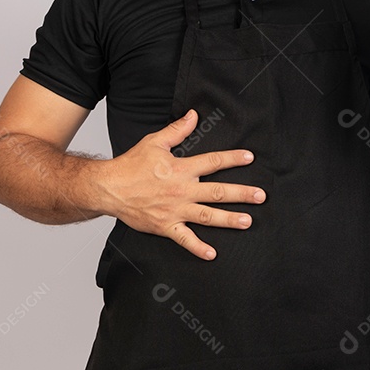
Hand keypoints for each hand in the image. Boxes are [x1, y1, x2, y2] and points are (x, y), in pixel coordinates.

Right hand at [100, 109, 263, 260]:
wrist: (109, 188)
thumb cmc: (130, 165)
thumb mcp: (154, 142)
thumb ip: (177, 130)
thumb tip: (193, 115)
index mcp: (181, 168)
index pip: (213, 161)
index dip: (233, 158)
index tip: (250, 157)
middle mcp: (182, 190)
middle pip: (218, 192)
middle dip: (242, 194)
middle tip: (260, 196)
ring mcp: (175, 210)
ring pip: (208, 216)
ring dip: (229, 220)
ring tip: (247, 221)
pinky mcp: (165, 226)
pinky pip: (185, 239)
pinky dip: (198, 248)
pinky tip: (212, 254)